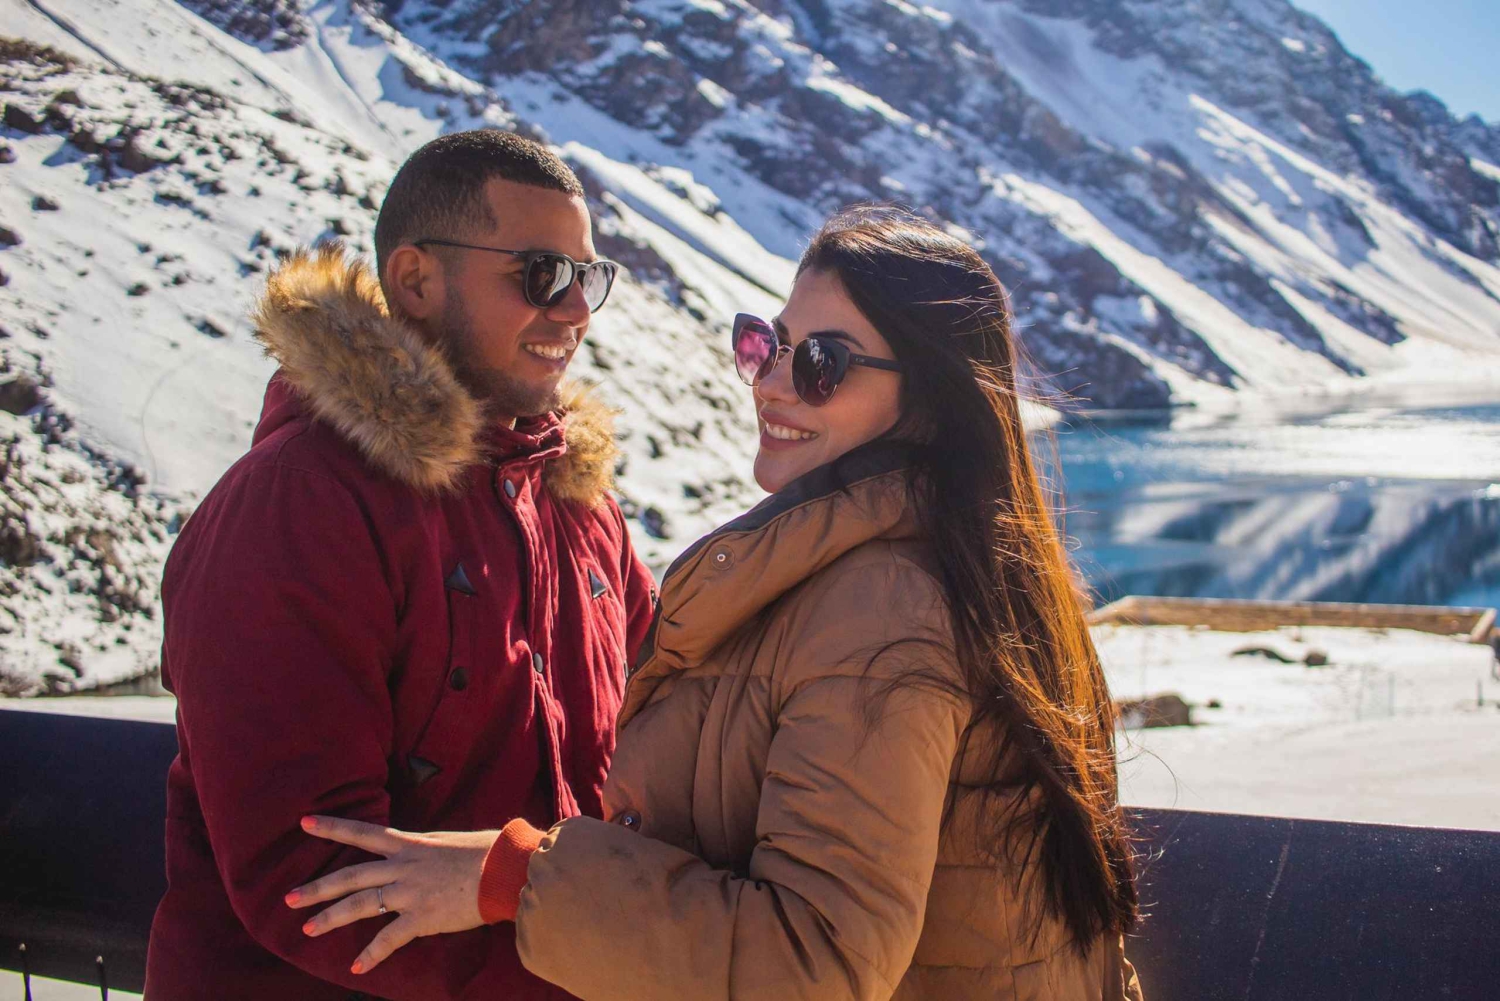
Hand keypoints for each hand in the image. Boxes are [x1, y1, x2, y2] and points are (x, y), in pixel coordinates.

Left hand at [286, 815, 499, 973]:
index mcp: (408, 844)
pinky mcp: (422, 918)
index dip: (332, 828)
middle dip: (317, 888)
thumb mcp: (447, 841)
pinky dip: (372, 954)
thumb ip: (425, 849)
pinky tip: (357, 966)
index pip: (362, 833)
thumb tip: (418, 854)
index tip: (305, 824)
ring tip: (308, 928)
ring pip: (360, 905)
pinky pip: (389, 939)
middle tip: (289, 898)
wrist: (504, 869)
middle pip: (350, 876)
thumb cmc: (485, 851)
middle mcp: (402, 867)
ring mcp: (409, 893)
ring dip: (331, 918)